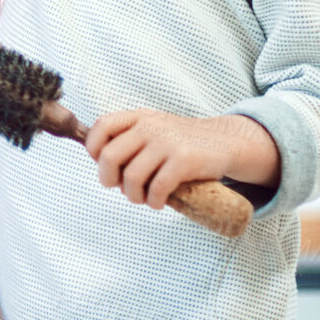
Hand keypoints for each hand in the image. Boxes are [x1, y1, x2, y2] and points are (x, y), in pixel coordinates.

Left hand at [84, 110, 279, 210]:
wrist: (226, 142)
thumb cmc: (183, 143)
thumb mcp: (155, 130)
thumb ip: (130, 141)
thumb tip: (106, 171)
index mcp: (139, 117)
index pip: (101, 127)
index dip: (94, 149)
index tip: (104, 165)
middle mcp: (150, 126)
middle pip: (109, 156)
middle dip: (108, 178)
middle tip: (119, 188)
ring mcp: (167, 142)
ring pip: (131, 177)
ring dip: (133, 196)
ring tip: (142, 198)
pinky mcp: (184, 160)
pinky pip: (157, 188)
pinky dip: (153, 201)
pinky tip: (158, 202)